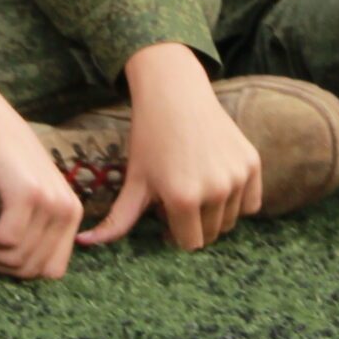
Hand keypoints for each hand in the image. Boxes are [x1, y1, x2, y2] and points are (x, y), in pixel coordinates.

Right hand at [0, 57, 81, 279]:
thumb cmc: (0, 164)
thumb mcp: (25, 205)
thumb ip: (33, 235)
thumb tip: (22, 272)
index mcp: (73, 214)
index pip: (53, 270)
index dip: (20, 270)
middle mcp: (69, 209)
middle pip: (34, 269)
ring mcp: (51, 201)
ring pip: (18, 257)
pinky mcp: (28, 195)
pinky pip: (6, 240)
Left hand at [81, 44, 262, 251]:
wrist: (175, 94)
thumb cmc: (150, 137)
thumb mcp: (134, 181)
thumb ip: (116, 222)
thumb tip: (86, 244)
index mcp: (183, 200)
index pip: (189, 244)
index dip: (174, 233)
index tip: (164, 213)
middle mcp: (216, 190)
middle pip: (211, 235)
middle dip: (194, 224)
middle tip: (177, 196)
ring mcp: (237, 176)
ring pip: (230, 220)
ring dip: (215, 213)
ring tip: (194, 185)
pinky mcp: (252, 163)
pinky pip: (251, 202)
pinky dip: (237, 200)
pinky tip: (217, 180)